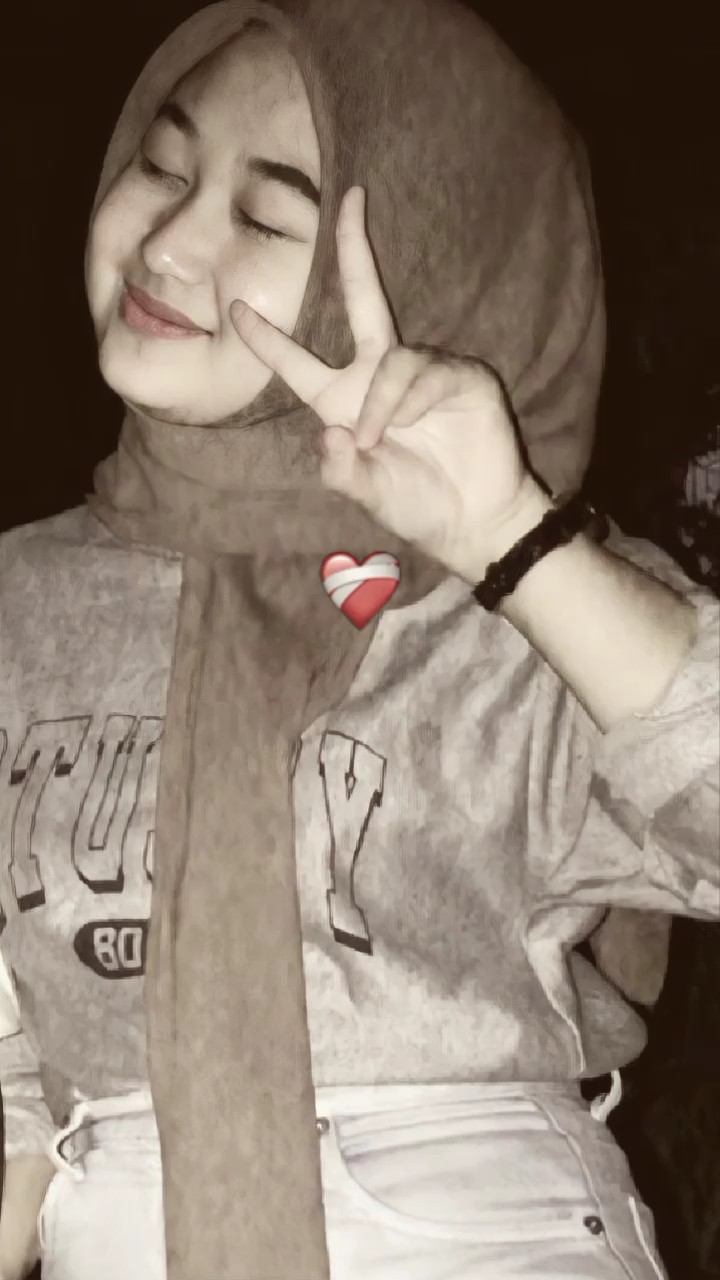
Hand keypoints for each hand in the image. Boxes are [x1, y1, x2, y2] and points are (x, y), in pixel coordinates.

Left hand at [230, 186, 547, 578]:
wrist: (474, 523)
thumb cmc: (418, 506)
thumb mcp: (368, 494)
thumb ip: (343, 472)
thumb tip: (331, 436)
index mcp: (347, 402)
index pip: (299, 363)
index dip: (267, 340)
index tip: (234, 310)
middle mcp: (382, 376)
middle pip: (362, 299)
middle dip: (353, 249)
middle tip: (349, 199)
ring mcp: (425, 373)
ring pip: (393, 359)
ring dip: (384, 401)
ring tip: (384, 442)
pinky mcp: (463, 378)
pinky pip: (427, 372)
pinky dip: (412, 399)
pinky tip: (416, 424)